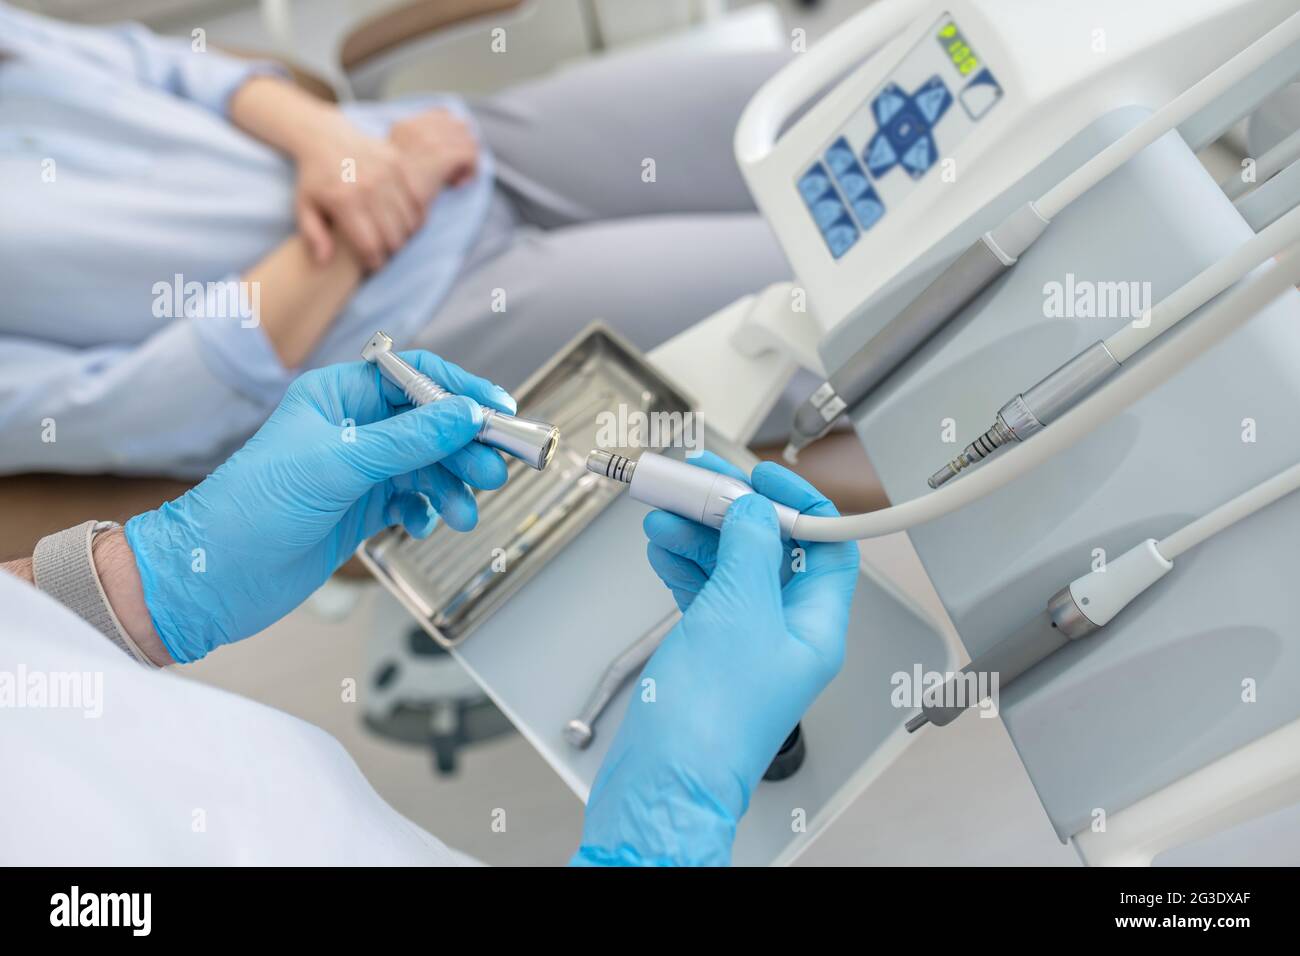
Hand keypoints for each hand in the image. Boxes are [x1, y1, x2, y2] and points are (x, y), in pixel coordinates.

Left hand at [124, 352, 517, 663]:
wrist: (212, 578)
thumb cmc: (253, 508)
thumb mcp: (338, 465)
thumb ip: (409, 440)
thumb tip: (468, 415)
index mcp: (339, 397)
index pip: (415, 378)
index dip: (461, 391)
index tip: (500, 411)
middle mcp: (352, 428)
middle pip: (430, 424)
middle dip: (464, 447)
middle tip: (492, 472)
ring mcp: (358, 470)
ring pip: (427, 466)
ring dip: (451, 486)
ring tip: (464, 513)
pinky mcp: (360, 508)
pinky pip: (412, 500)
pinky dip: (426, 511)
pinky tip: (421, 525)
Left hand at [292, 115, 427, 269]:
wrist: (324, 136)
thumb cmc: (314, 178)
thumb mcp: (304, 207)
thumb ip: (313, 236)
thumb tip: (324, 262)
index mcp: (344, 201)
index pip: (370, 246)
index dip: (375, 262)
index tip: (373, 264)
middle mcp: (368, 187)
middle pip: (393, 237)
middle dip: (391, 251)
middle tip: (386, 252)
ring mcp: (386, 173)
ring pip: (408, 221)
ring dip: (405, 235)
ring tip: (395, 238)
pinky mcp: (398, 163)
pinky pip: (417, 200)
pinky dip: (416, 215)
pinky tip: (406, 221)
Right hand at [388, 109, 478, 200]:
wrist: (385, 206)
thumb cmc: (393, 193)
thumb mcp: (398, 165)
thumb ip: (415, 151)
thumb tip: (446, 143)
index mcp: (405, 126)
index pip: (442, 115)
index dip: (453, 135)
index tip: (448, 158)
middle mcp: (417, 128)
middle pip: (459, 126)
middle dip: (463, 147)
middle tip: (454, 171)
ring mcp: (429, 140)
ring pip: (468, 140)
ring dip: (467, 161)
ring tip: (455, 179)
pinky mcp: (440, 156)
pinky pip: (469, 155)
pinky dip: (470, 171)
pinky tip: (457, 185)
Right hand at [573, 455, 859, 865]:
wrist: (662, 779)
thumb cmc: (712, 720)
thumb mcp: (740, 611)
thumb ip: (750, 548)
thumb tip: (754, 508)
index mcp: (817, 626)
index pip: (826, 545)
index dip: (799, 503)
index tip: (761, 476)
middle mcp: (786, 633)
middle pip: (770, 550)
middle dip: (733, 512)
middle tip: (699, 481)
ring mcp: (745, 642)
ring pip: (729, 568)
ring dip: (698, 535)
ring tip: (666, 512)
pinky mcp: (708, 651)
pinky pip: (702, 592)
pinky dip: (682, 565)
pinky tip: (662, 547)